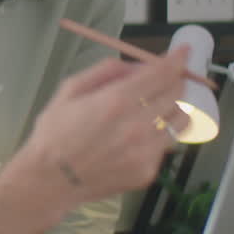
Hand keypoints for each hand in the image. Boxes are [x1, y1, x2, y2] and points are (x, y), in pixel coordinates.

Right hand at [10, 46, 192, 210]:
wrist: (49, 181)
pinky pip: (166, 145)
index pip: (162, 73)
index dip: (177, 58)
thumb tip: (136, 65)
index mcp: (116, 101)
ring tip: (159, 107)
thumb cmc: (54, 135)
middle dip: (176, 80)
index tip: (184, 52)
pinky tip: (139, 136)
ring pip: (182, 120)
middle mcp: (137, 126)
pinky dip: (159, 134)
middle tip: (167, 79)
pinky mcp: (148, 171)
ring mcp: (145, 151)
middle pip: (177, 93)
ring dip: (174, 107)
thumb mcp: (70, 90)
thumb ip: (106, 71)